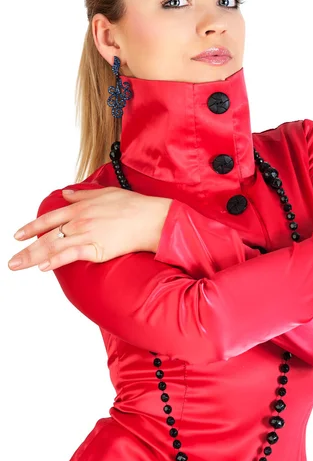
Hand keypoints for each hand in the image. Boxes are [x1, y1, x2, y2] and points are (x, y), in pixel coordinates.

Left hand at [8, 187, 172, 271]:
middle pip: (47, 236)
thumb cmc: (133, 205)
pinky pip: (72, 255)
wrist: (151, 217)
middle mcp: (79, 220)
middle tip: (12, 261)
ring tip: (19, 265)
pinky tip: (44, 267)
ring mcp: (87, 235)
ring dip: (34, 257)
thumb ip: (81, 195)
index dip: (31, 228)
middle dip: (26, 249)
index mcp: (80, 207)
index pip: (49, 218)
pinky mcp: (98, 248)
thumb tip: (65, 195)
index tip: (18, 235)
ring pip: (54, 247)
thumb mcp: (104, 193)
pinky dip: (56, 261)